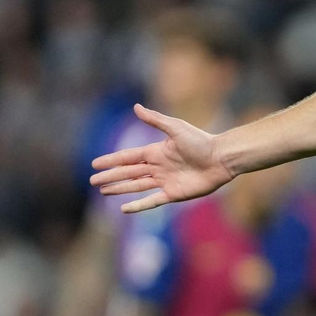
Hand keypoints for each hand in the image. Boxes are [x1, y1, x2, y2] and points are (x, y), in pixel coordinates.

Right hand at [89, 104, 234, 213]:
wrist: (222, 158)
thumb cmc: (202, 141)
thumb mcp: (176, 128)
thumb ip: (155, 120)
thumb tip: (135, 107)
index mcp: (156, 151)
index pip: (128, 157)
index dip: (111, 160)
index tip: (95, 164)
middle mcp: (158, 167)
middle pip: (128, 173)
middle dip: (111, 176)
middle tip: (93, 180)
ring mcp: (165, 181)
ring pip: (136, 186)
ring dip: (120, 189)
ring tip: (103, 191)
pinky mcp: (174, 194)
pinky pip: (152, 201)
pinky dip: (138, 205)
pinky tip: (123, 208)